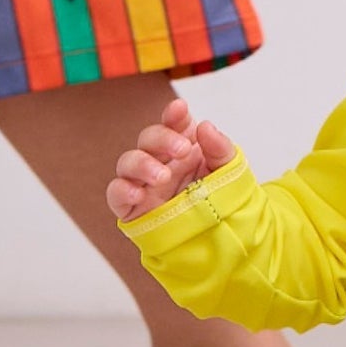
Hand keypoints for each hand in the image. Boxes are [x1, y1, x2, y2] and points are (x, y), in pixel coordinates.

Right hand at [106, 96, 236, 222]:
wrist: (217, 237)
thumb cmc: (218, 198)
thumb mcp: (229, 171)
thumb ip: (220, 148)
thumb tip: (205, 126)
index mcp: (183, 148)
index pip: (173, 124)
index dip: (173, 116)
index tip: (180, 109)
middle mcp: (160, 161)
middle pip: (148, 138)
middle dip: (163, 139)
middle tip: (182, 150)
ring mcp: (143, 183)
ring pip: (128, 162)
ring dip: (142, 164)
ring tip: (162, 176)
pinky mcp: (131, 206)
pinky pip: (116, 193)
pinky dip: (122, 190)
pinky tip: (137, 193)